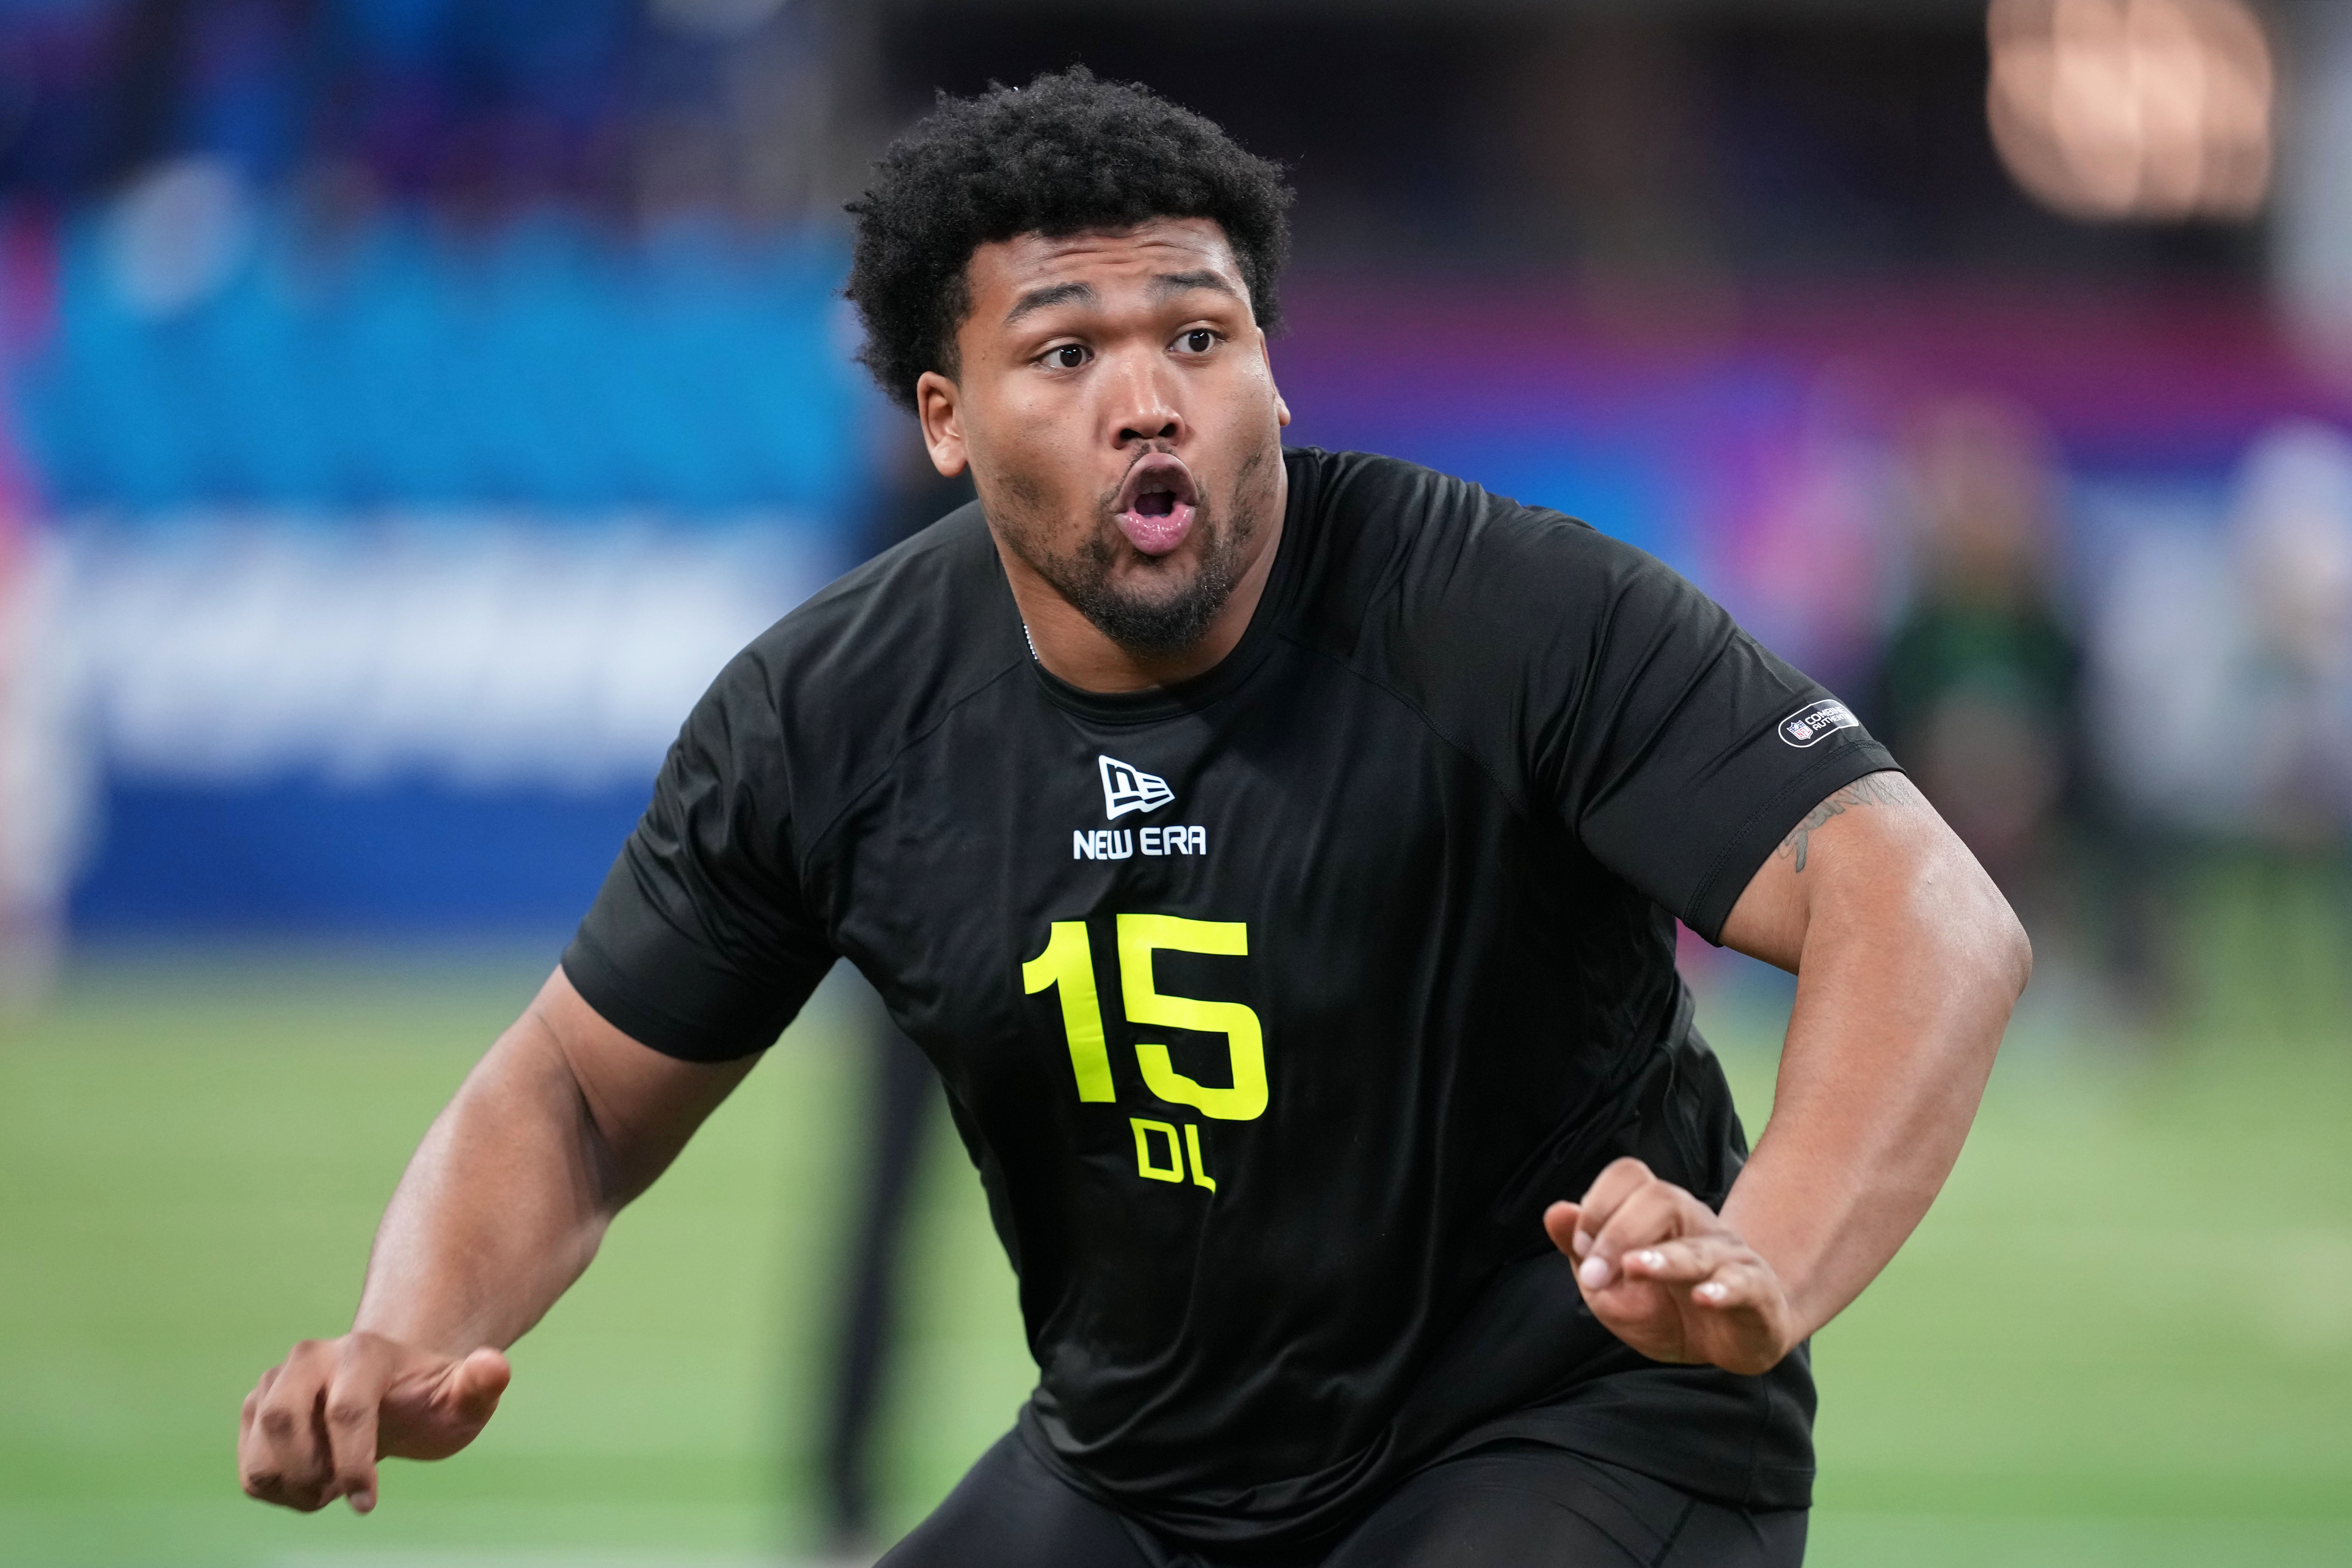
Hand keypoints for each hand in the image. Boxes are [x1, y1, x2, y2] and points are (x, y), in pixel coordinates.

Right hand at [238, 1333, 510, 1512]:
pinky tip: (312, 1482)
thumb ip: (482, 1383)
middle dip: (312, 1471)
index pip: (346, 1409)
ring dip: (293, 1485)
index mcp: (364, 1352)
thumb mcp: (464, 1397)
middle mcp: (311, 1357)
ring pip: (260, 1449)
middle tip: (341, 1492)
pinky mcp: (256, 1409)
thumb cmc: (431, 1402)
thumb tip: (495, 1365)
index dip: (354, 1464)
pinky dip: (277, 1489)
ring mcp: (276, 1381)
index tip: (368, 1504)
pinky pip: (249, 1467)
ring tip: (331, 1486)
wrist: (395, 1400)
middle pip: (283, 1420)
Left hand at [1544, 1157, 1797, 1375]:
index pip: (1630, 1177)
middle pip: (1661, 1199)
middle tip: (1593, 1276)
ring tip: (1634, 1268)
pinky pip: (1743, 1283)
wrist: (1725, 1342)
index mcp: (1657, 1214)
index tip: (1579, 1245)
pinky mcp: (1756, 1292)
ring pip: (1697, 1247)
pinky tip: (1704, 1298)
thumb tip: (1555, 1211)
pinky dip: (1724, 1289)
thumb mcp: (1610, 1284)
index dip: (1599, 1203)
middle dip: (1618, 1232)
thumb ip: (1581, 1249)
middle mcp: (1695, 1224)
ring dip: (1663, 1258)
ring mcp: (1729, 1257)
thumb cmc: (1663, 1307)